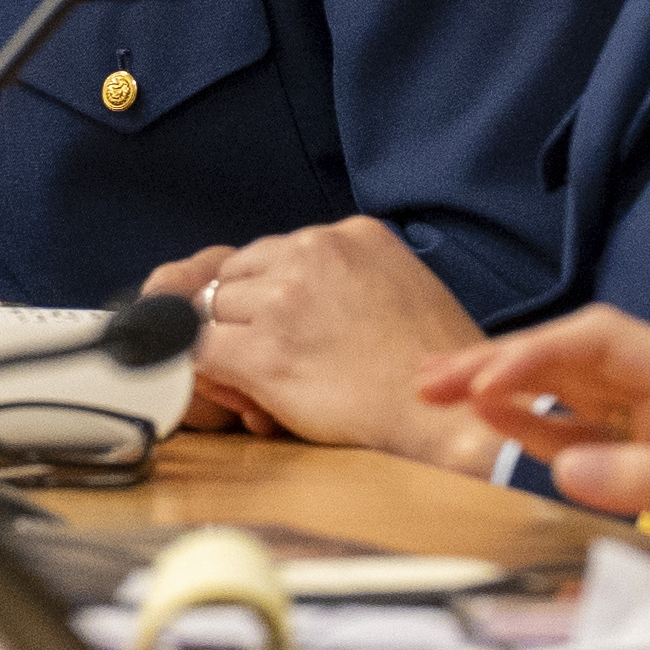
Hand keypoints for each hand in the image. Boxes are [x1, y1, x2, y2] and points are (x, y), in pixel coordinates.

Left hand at [153, 219, 490, 457]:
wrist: (449, 415)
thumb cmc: (431, 369)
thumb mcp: (398, 287)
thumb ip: (344, 278)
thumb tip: (287, 297)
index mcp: (352, 233)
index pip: (273, 252)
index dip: (267, 295)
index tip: (283, 326)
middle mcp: (315, 252)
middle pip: (235, 276)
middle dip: (243, 315)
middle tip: (271, 356)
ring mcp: (286, 300)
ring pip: (213, 310)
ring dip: (229, 344)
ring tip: (267, 380)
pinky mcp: (265, 352)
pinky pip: (200, 350)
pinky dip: (208, 373)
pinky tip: (239, 392)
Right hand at [420, 304, 649, 471]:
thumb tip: (565, 466)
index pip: (600, 342)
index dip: (538, 353)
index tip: (484, 382)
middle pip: (572, 355)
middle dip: (500, 360)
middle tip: (432, 380)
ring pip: (566, 386)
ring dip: (503, 384)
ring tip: (438, 390)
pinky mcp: (646, 457)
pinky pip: (579, 428)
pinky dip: (532, 421)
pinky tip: (488, 417)